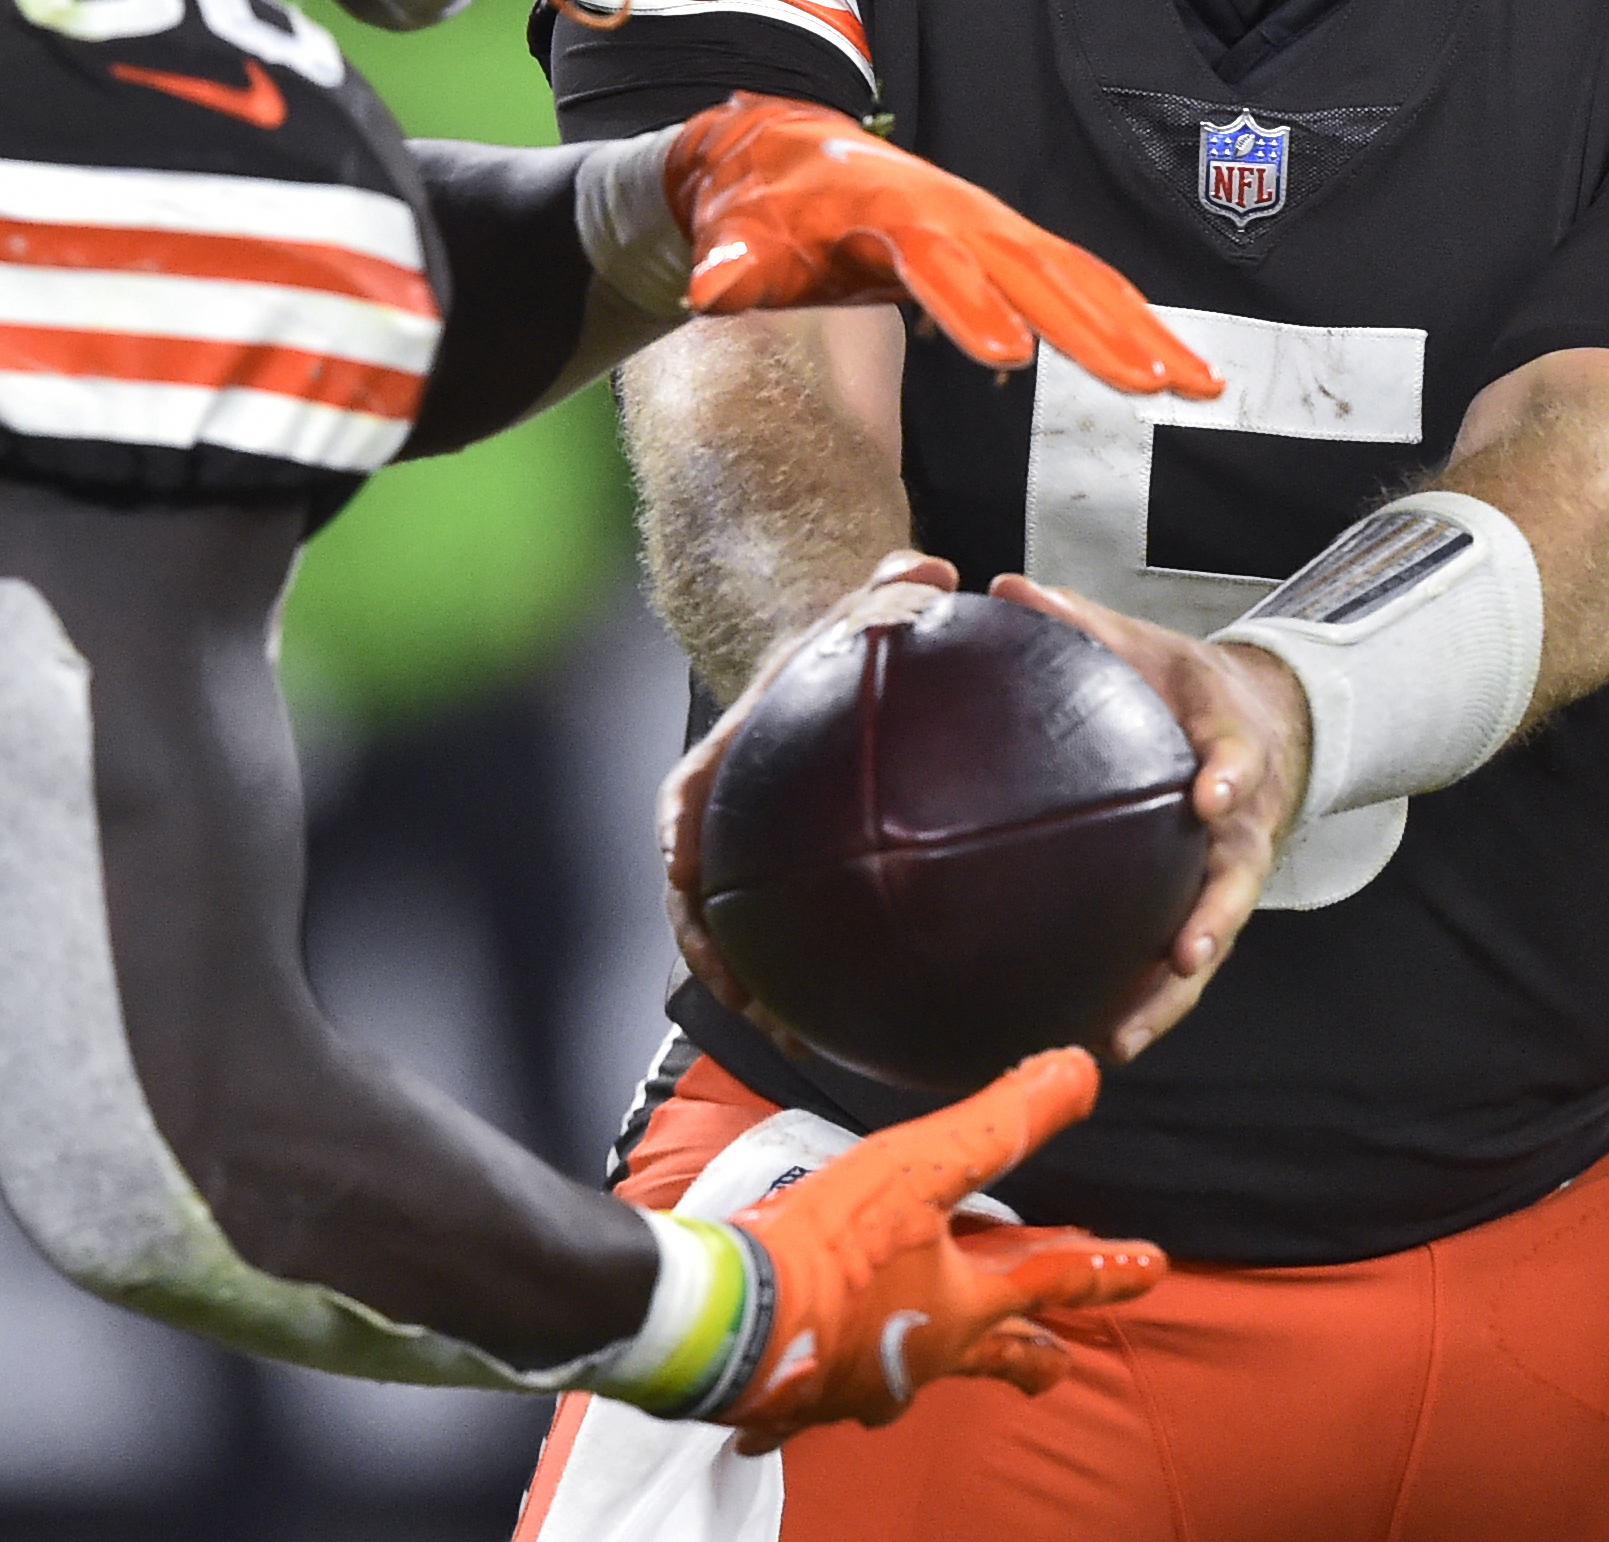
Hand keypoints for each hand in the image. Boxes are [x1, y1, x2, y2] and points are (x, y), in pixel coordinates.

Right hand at [660, 552, 958, 1035]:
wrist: (837, 669)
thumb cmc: (850, 644)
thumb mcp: (870, 604)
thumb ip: (894, 586)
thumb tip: (930, 568)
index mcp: (733, 752)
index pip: (687, 794)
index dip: (678, 834)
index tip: (680, 869)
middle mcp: (734, 815)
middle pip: (697, 889)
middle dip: (709, 946)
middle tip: (740, 992)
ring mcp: (759, 857)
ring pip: (740, 932)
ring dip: (756, 987)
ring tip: (795, 1039)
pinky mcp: (799, 888)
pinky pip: (795, 943)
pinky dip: (813, 987)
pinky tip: (860, 1026)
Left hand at [664, 96, 1218, 397]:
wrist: (780, 149)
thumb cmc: (758, 205)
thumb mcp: (732, 231)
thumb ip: (730, 263)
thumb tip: (708, 285)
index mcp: (886, 214)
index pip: (933, 261)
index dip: (968, 305)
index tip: (1009, 356)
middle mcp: (955, 214)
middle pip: (1034, 272)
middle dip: (1094, 328)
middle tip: (1150, 383)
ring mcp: (991, 225)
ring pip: (1076, 277)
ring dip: (1138, 328)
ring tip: (1194, 383)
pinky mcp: (1008, 242)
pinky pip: (1080, 279)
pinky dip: (1131, 316)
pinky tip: (1173, 361)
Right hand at [713, 1047, 1163, 1449]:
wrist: (729, 1321)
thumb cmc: (830, 1247)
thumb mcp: (920, 1165)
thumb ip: (1000, 1122)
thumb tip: (1080, 1072)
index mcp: (964, 1306)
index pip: (1053, 1280)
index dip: (1107, 1268)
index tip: (1152, 1265)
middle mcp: (928, 1354)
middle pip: (998, 1354)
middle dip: (1032, 1353)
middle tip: (1060, 1360)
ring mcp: (869, 1381)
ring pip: (922, 1372)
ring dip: (941, 1356)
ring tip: (935, 1348)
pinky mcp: (810, 1392)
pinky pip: (840, 1390)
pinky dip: (844, 1379)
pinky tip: (825, 1373)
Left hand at [990, 575, 1307, 1063]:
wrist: (1260, 724)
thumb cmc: (1189, 688)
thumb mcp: (1149, 646)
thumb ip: (1084, 623)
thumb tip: (1008, 587)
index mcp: (1233, 752)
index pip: (1241, 761)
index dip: (1232, 778)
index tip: (1214, 796)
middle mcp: (1239, 828)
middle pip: (1235, 885)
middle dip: (1211, 924)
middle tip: (1185, 958)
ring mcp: (1226, 876)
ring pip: (1208, 946)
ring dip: (1171, 996)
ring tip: (1123, 1038)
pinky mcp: (1202, 911)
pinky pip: (1173, 969)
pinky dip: (1143, 1006)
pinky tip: (1089, 1042)